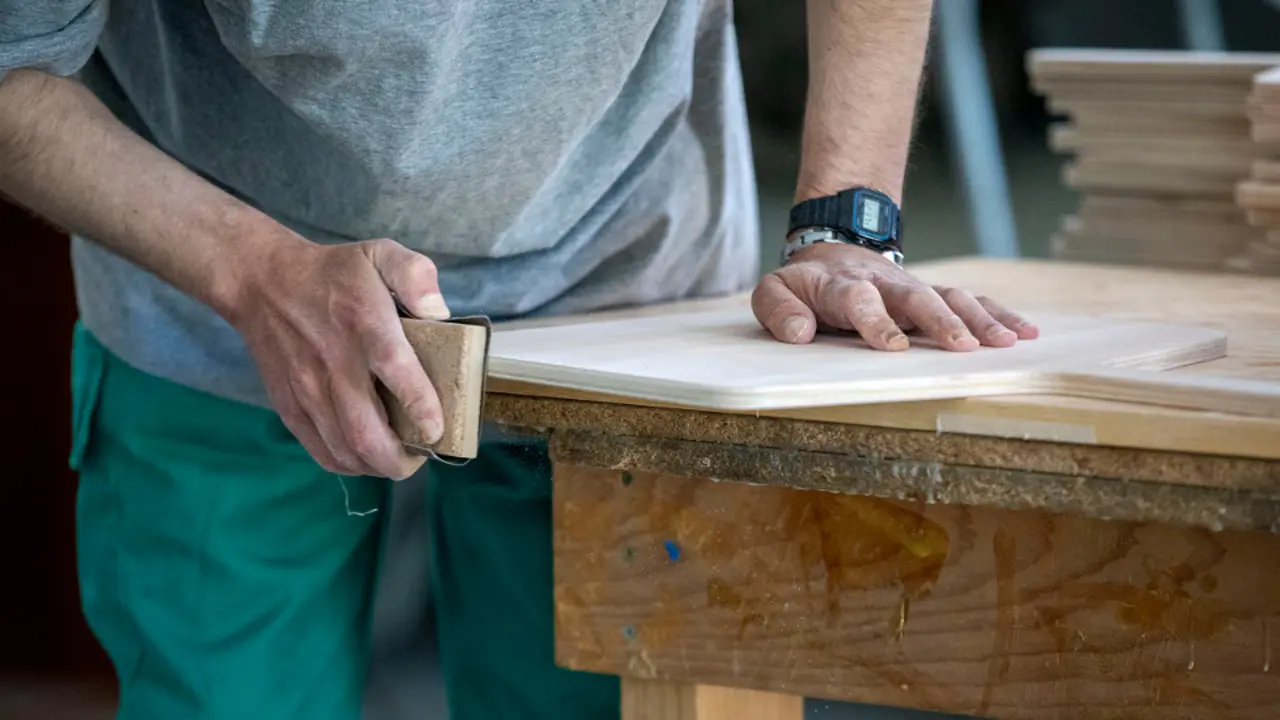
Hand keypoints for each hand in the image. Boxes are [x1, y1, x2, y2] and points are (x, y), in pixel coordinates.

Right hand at [227, 234, 449, 478]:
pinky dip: (351, 465)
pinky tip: (368, 457)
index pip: (395, 369)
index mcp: (363, 324)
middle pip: (367, 431)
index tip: (438, 429)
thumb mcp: (380, 254)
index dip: (420, 406)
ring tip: (401, 458)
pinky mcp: (290, 407)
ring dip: (380, 466)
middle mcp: (334, 363)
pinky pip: (323, 452)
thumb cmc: (335, 273)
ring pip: (346, 451)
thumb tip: (439, 313)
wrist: (263, 283)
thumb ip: (416, 275)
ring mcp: (308, 391)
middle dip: (403, 458)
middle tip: (424, 453)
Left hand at [751, 243, 1038, 350]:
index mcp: (842, 285)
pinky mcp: (934, 295)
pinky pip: (970, 300)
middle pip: (916, 297)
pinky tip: (1026, 333)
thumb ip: (778, 311)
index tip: (894, 347)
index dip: (876, 321)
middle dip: (941, 321)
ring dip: (980, 319)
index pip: (858, 300)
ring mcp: (913, 288)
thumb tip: (799, 333)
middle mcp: (884, 283)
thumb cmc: (804, 285)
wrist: (834, 251)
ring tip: (1007, 342)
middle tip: (964, 347)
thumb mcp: (774, 292)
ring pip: (951, 297)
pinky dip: (999, 314)